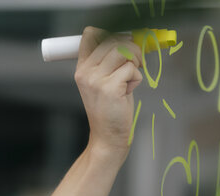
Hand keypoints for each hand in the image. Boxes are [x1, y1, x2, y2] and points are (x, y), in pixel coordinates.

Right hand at [74, 26, 142, 163]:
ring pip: (123, 52)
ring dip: (135, 62)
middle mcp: (85, 71)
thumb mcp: (106, 81)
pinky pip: (131, 69)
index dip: (112, 33)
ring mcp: (95, 79)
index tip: (125, 43)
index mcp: (82, 67)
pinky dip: (136, 79)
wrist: (108, 137)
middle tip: (137, 62)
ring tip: (132, 78)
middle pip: (112, 40)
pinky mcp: (109, 88)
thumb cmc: (111, 109)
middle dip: (132, 48)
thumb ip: (113, 61)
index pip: (91, 34)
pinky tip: (129, 92)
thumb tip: (131, 40)